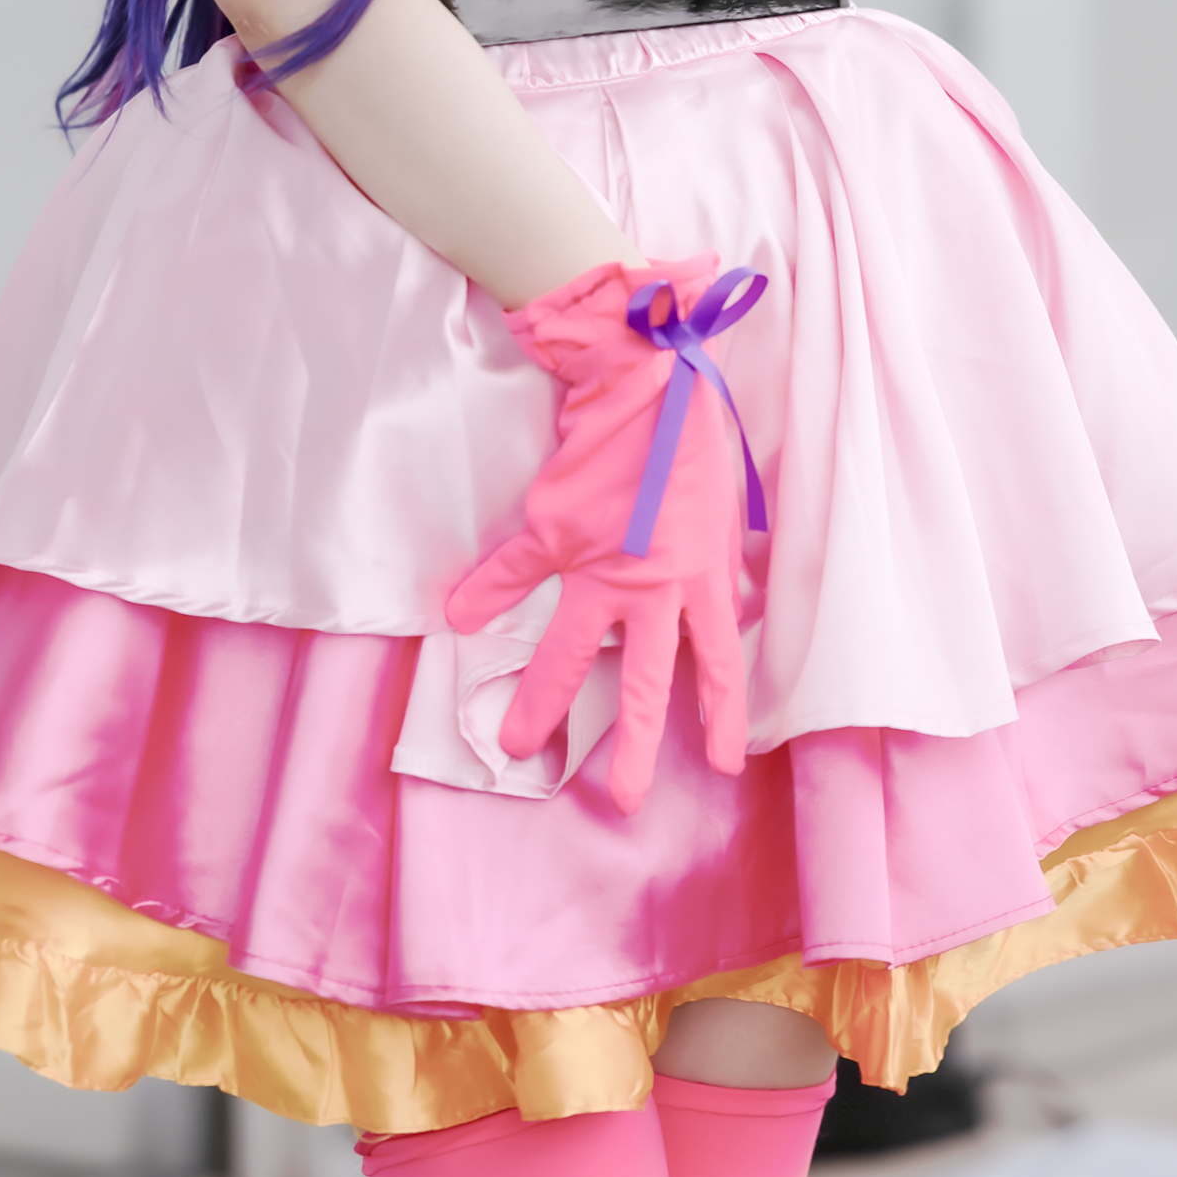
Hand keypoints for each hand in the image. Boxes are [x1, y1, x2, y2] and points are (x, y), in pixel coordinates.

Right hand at [444, 260, 765, 814]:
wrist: (644, 373)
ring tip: (518, 745)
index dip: (720, 716)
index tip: (720, 764)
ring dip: (542, 698)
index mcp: (703, 574)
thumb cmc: (691, 429)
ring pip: (569, 648)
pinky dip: (484, 593)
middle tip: (623, 803)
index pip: (720, 661)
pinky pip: (514, 571)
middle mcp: (655, 581)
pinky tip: (455, 617)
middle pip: (644, 682)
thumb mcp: (720, 502)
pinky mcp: (556, 529)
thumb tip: (720, 591)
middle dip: (633, 748)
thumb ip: (712, 555)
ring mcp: (600, 560)